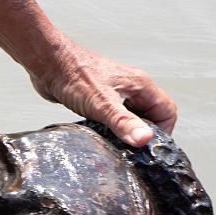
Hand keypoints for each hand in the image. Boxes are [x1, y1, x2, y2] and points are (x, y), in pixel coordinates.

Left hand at [29, 38, 177, 147]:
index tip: (148, 149)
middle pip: (151, 116)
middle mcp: (132, 88)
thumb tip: (145, 140)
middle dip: (143, 135)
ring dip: (125, 133)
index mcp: (141, 85)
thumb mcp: (102, 104)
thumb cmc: (74, 76)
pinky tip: (100, 137)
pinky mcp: (100, 98)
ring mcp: (116, 93)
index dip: (163, 132)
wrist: (47, 63)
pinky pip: (114, 117)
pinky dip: (111, 129)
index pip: (167, 111)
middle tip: (130, 151)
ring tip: (114, 145)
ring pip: (132, 117)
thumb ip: (124, 123)